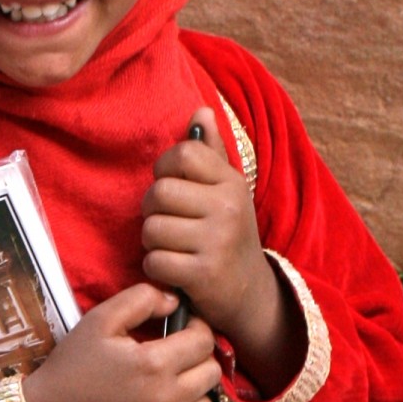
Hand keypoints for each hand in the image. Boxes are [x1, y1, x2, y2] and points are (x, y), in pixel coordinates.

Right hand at [23, 284, 221, 401]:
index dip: (197, 327)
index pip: (204, 341)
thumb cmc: (76, 362)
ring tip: (172, 376)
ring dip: (195, 385)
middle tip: (178, 350)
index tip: (183, 325)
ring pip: (207, 401)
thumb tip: (174, 301)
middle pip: (211, 371)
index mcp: (154, 363)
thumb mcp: (101, 319)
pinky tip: (161, 401)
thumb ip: (141, 300)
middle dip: (199, 355)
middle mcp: (167, 399)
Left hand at [141, 107, 305, 395]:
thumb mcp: (225, 191)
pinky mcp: (204, 274)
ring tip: (171, 246)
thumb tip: (200, 109)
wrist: (250, 292)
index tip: (171, 187)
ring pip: (152, 228)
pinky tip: (173, 269)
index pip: (182, 154)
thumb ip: (210, 151)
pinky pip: (155, 260)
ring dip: (152, 242)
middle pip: (159, 193)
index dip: (164, 170)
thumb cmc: (227, 233)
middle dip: (152, 210)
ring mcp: (217, 241)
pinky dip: (156, 268)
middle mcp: (227, 207)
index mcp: (230, 181)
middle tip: (166, 222)